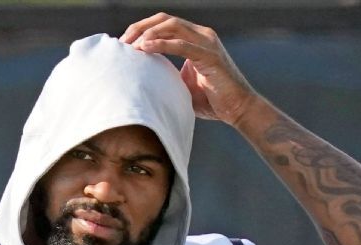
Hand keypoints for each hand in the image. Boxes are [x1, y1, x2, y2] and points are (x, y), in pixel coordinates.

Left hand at [120, 13, 259, 125]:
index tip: (124, 44)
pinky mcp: (210, 55)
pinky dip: (161, 44)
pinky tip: (145, 49)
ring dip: (147, 34)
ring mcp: (207, 42)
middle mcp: (202, 35)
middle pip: (164, 19)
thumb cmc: (212, 100)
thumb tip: (142, 79)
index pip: (164, 24)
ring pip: (172, 26)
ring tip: (130, 46)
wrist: (238, 109)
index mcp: (195, 38)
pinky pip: (181, 44)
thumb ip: (167, 74)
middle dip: (140, 28)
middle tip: (121, 43)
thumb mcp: (183, 83)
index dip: (142, 29)